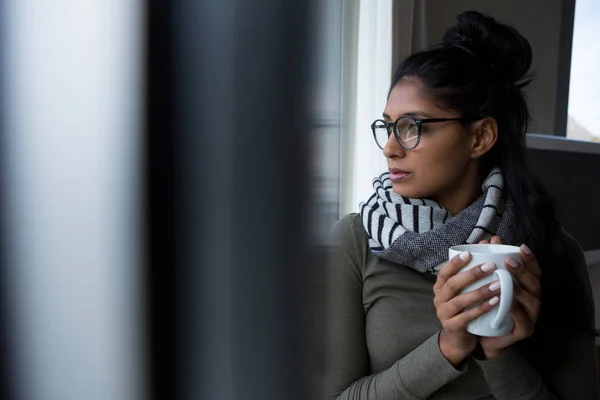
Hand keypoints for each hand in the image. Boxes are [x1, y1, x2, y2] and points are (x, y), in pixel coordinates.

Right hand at [434, 251, 501, 365]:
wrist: (459, 339)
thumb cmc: (464, 309)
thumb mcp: (465, 290)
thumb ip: (472, 269)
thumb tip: (485, 242)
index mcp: (440, 288)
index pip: (444, 272)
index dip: (455, 262)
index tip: (470, 253)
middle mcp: (439, 299)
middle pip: (452, 284)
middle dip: (472, 274)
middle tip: (491, 266)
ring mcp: (444, 313)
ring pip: (460, 300)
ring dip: (480, 291)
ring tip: (498, 285)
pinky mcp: (452, 327)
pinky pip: (467, 316)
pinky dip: (481, 308)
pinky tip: (496, 302)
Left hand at [478, 236, 541, 358]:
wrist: (485, 335)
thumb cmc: (490, 305)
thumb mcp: (489, 283)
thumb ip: (491, 264)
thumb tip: (486, 241)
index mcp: (527, 287)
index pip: (533, 270)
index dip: (529, 259)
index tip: (520, 246)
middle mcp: (533, 300)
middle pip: (534, 283)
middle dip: (522, 271)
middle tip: (508, 261)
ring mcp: (531, 316)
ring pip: (532, 301)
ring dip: (520, 290)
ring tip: (508, 281)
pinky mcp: (524, 330)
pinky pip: (522, 319)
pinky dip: (515, 310)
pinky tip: (507, 301)